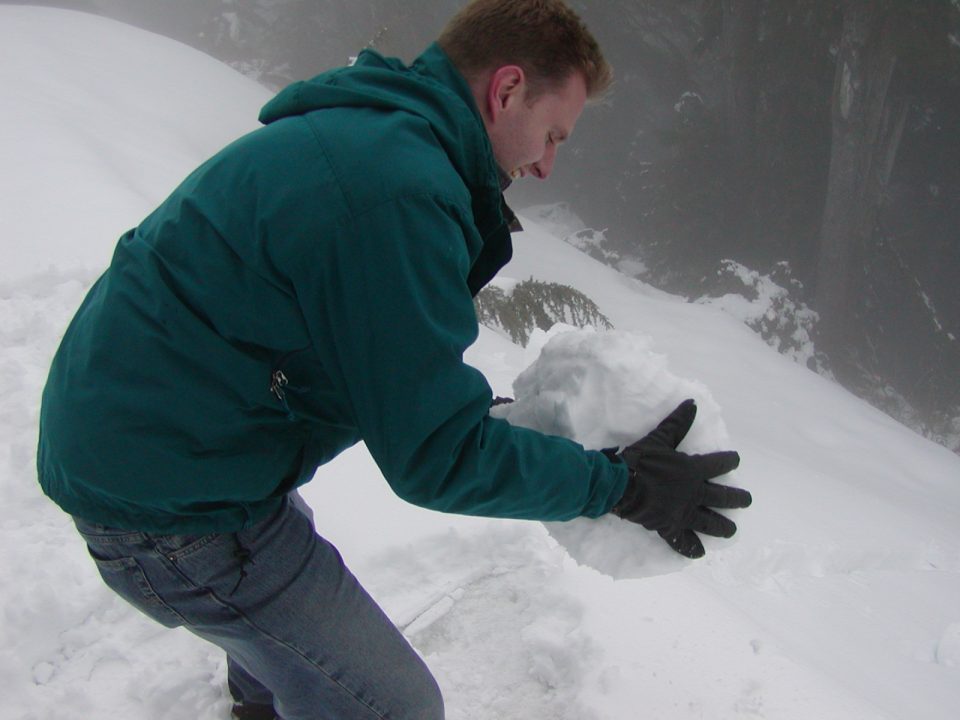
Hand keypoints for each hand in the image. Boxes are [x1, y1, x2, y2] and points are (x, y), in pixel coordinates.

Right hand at [612, 399, 751, 557]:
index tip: (736, 460)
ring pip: (710, 523)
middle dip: (737, 499)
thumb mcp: (659, 438)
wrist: (621, 486)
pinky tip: (699, 554)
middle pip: (723, 498)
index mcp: (693, 470)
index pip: (719, 464)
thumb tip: (693, 403)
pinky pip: (682, 542)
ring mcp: (684, 513)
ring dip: (722, 527)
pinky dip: (690, 548)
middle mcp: (694, 493)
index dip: (729, 460)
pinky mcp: (670, 527)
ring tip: (732, 531)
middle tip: (746, 500)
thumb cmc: (640, 460)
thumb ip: (677, 423)